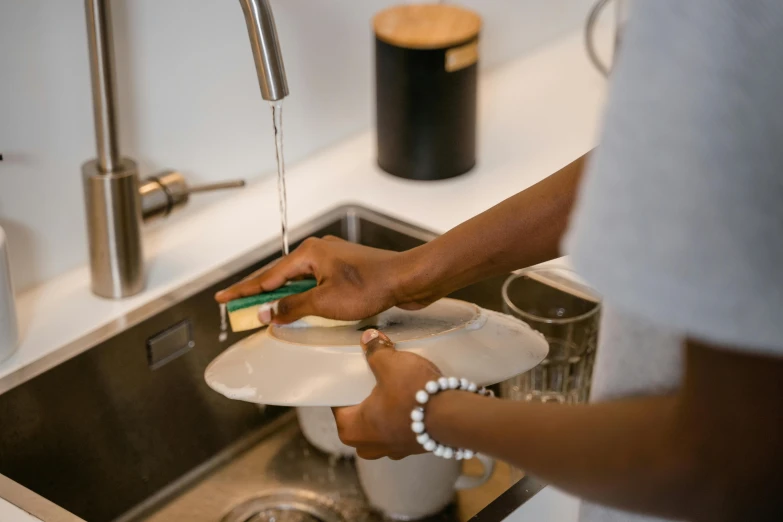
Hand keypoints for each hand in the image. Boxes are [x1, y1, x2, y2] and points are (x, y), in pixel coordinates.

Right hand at [214, 236, 436, 323]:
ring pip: (298, 280)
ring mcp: (333, 260)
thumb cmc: (371, 286)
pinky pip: (315, 284)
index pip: (267, 276)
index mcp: (309, 253)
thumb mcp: (324, 302)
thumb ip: (292, 307)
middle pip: (280, 276)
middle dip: (258, 293)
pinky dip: (302, 296)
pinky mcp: (346, 271)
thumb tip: (267, 313)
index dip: (243, 291)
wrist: (408, 279)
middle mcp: (319, 252)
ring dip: (282, 296)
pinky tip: (298, 308)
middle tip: (236, 306)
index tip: (222, 298)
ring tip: (262, 311)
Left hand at [332, 329, 442, 459]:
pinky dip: (404, 419)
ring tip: (394, 391)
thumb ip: (375, 350)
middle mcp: (370, 446)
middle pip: (359, 422)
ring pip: (381, 430)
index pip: (338, 409)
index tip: (350, 378)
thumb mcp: (389, 364)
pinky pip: (402, 432)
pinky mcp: (415, 448)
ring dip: (385, 413)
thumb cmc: (412, 394)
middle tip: (371, 383)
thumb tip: (368, 337)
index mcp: (353, 430)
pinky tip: (412, 402)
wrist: (453, 416)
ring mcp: (394, 450)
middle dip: (364, 404)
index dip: (343, 391)